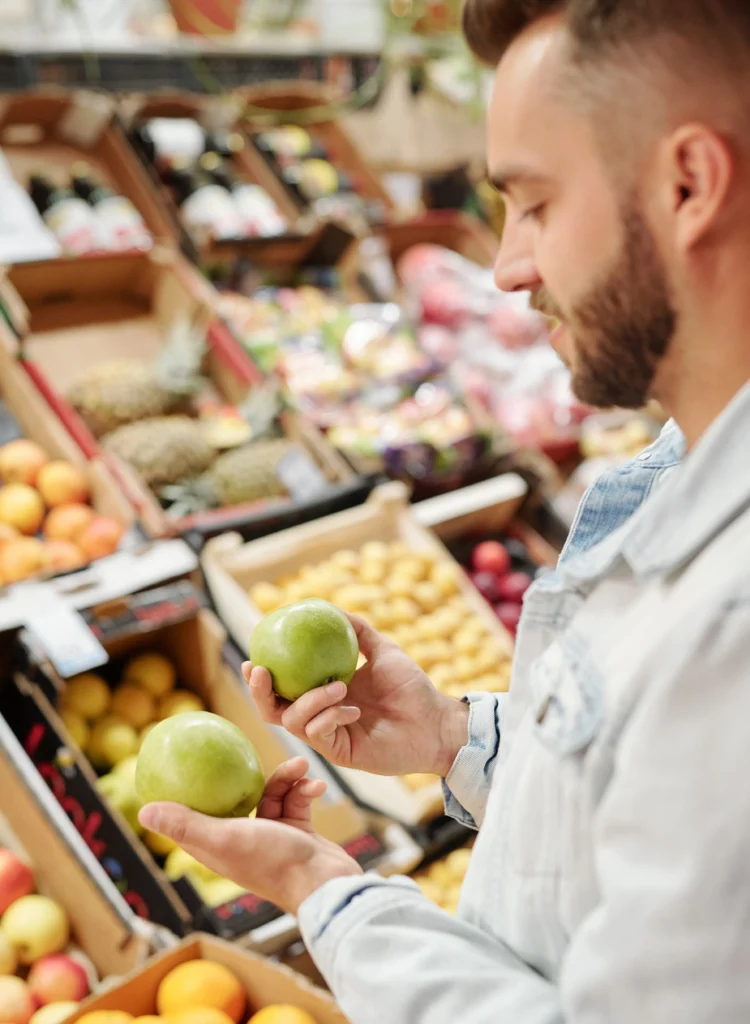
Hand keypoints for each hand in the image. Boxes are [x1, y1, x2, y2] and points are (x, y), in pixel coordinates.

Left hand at [138, 757, 360, 916]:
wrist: (324, 883)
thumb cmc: (272, 862)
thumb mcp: (224, 838)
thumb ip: (185, 825)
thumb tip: (143, 812)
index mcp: (217, 845)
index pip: (195, 813)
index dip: (187, 790)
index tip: (185, 760)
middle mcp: (240, 839)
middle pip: (236, 797)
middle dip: (247, 775)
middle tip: (250, 750)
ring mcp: (270, 836)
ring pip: (273, 793)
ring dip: (288, 777)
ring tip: (302, 765)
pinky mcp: (296, 832)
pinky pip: (297, 800)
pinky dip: (306, 789)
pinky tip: (317, 784)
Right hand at [245, 615, 469, 777]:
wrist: (435, 721)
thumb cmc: (411, 687)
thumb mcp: (383, 650)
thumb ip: (357, 630)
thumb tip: (328, 606)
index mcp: (323, 693)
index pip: (283, 687)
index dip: (261, 677)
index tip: (253, 657)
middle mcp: (320, 716)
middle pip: (273, 710)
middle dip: (260, 693)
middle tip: (261, 671)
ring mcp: (328, 736)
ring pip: (293, 720)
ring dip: (310, 699)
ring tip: (338, 685)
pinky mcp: (340, 753)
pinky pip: (318, 733)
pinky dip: (330, 716)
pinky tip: (353, 709)